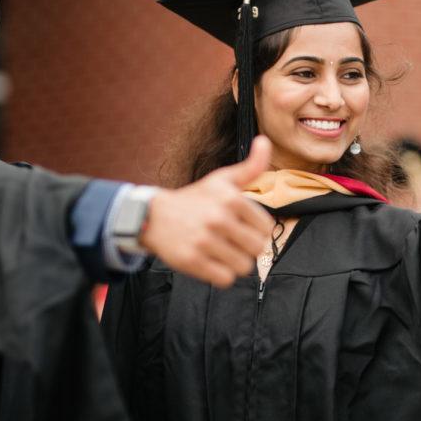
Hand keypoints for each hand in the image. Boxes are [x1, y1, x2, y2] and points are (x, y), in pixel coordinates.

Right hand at [139, 136, 274, 286]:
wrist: (153, 216)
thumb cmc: (195, 198)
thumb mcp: (222, 179)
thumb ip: (251, 166)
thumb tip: (265, 141)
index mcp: (231, 199)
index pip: (267, 228)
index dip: (256, 230)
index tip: (241, 225)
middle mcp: (218, 218)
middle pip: (257, 249)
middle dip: (247, 247)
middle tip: (231, 241)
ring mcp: (204, 241)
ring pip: (243, 267)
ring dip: (235, 263)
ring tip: (221, 251)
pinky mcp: (191, 261)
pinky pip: (225, 279)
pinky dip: (221, 275)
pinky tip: (211, 262)